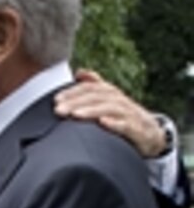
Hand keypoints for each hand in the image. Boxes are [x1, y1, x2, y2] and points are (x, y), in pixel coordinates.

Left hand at [54, 69, 168, 157]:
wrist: (151, 135)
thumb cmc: (123, 117)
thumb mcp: (109, 100)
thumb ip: (94, 86)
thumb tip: (80, 72)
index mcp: (111, 94)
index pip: (91, 88)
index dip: (73, 92)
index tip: (56, 99)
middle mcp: (120, 101)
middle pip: (97, 97)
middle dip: (76, 102)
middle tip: (58, 110)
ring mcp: (130, 115)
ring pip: (110, 109)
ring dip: (91, 111)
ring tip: (75, 115)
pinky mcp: (138, 130)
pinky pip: (127, 125)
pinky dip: (115, 123)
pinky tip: (103, 123)